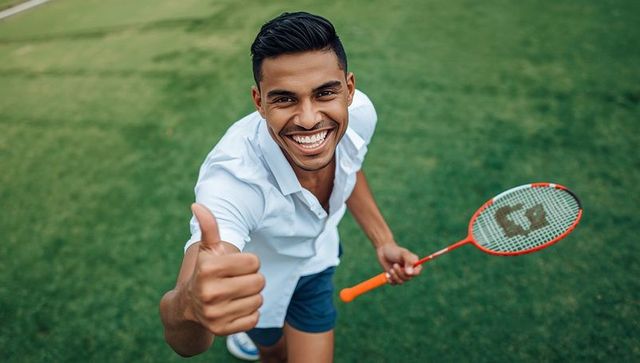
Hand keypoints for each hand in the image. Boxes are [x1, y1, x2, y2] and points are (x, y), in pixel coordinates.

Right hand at [184, 203, 264, 335]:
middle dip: (253, 279)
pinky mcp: (222, 330)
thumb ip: (209, 227)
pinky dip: (250, 313)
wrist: (188, 306)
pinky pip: (254, 318)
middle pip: (259, 282)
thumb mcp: (207, 250)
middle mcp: (210, 293)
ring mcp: (215, 314)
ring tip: (236, 294)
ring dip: (252, 296)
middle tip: (238, 281)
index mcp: (208, 269)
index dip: (249, 263)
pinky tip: (235, 307)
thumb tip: (197, 205)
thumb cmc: (205, 272)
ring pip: (259, 300)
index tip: (236, 266)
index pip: (254, 262)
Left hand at [376, 243, 421, 284]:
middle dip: (400, 273)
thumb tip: (410, 273)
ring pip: (401, 282)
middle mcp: (409, 271)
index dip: (412, 273)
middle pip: (408, 278)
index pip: (417, 273)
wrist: (384, 251)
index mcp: (414, 264)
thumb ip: (408, 261)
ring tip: (391, 269)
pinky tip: (388, 274)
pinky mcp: (395, 277)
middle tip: (395, 265)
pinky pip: (394, 283)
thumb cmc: (395, 251)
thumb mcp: (403, 253)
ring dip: (395, 276)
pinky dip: (391, 280)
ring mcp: (402, 274)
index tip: (404, 269)